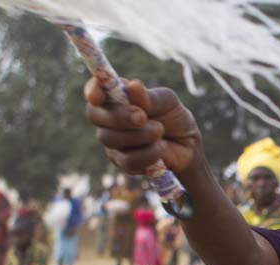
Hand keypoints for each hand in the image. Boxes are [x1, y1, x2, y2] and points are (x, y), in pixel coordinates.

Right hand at [84, 78, 201, 175]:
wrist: (188, 147)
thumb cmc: (174, 118)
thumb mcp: (168, 102)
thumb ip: (149, 97)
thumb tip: (132, 86)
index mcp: (116, 98)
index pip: (94, 92)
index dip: (92, 91)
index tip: (97, 96)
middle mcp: (109, 119)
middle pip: (95, 116)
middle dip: (119, 116)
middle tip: (142, 117)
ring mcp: (113, 142)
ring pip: (111, 139)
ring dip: (140, 135)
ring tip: (160, 131)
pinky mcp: (123, 162)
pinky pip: (127, 160)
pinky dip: (148, 154)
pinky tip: (161, 148)